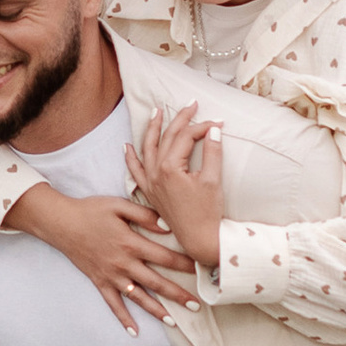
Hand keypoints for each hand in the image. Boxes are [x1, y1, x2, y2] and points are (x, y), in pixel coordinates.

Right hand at [10, 185, 197, 331]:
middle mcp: (124, 264)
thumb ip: (144, 214)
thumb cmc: (91, 210)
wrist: (61, 223)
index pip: (164, 257)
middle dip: (178, 294)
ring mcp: (111, 276)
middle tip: (197, 305)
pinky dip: (123, 318)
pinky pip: (114, 304)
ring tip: (174, 322)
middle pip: (156, 282)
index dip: (184, 264)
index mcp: (131, 243)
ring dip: (157, 310)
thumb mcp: (119, 205)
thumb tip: (167, 225)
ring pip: (139, 297)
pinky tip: (134, 332)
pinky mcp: (100, 282)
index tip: (200, 270)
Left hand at [125, 104, 223, 272]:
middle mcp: (156, 173)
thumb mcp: (213, 179)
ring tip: (156, 112)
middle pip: (167, 137)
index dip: (203, 127)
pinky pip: (135, 171)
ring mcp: (151, 183)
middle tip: (190, 105)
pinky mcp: (151, 192)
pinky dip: (131, 158)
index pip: (186, 137)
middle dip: (180, 119)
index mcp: (170, 168)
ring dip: (152, 129)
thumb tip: (214, 129)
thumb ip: (212, 152)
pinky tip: (127, 147)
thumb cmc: (208, 212)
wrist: (199, 240)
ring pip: (147, 149)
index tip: (219, 123)